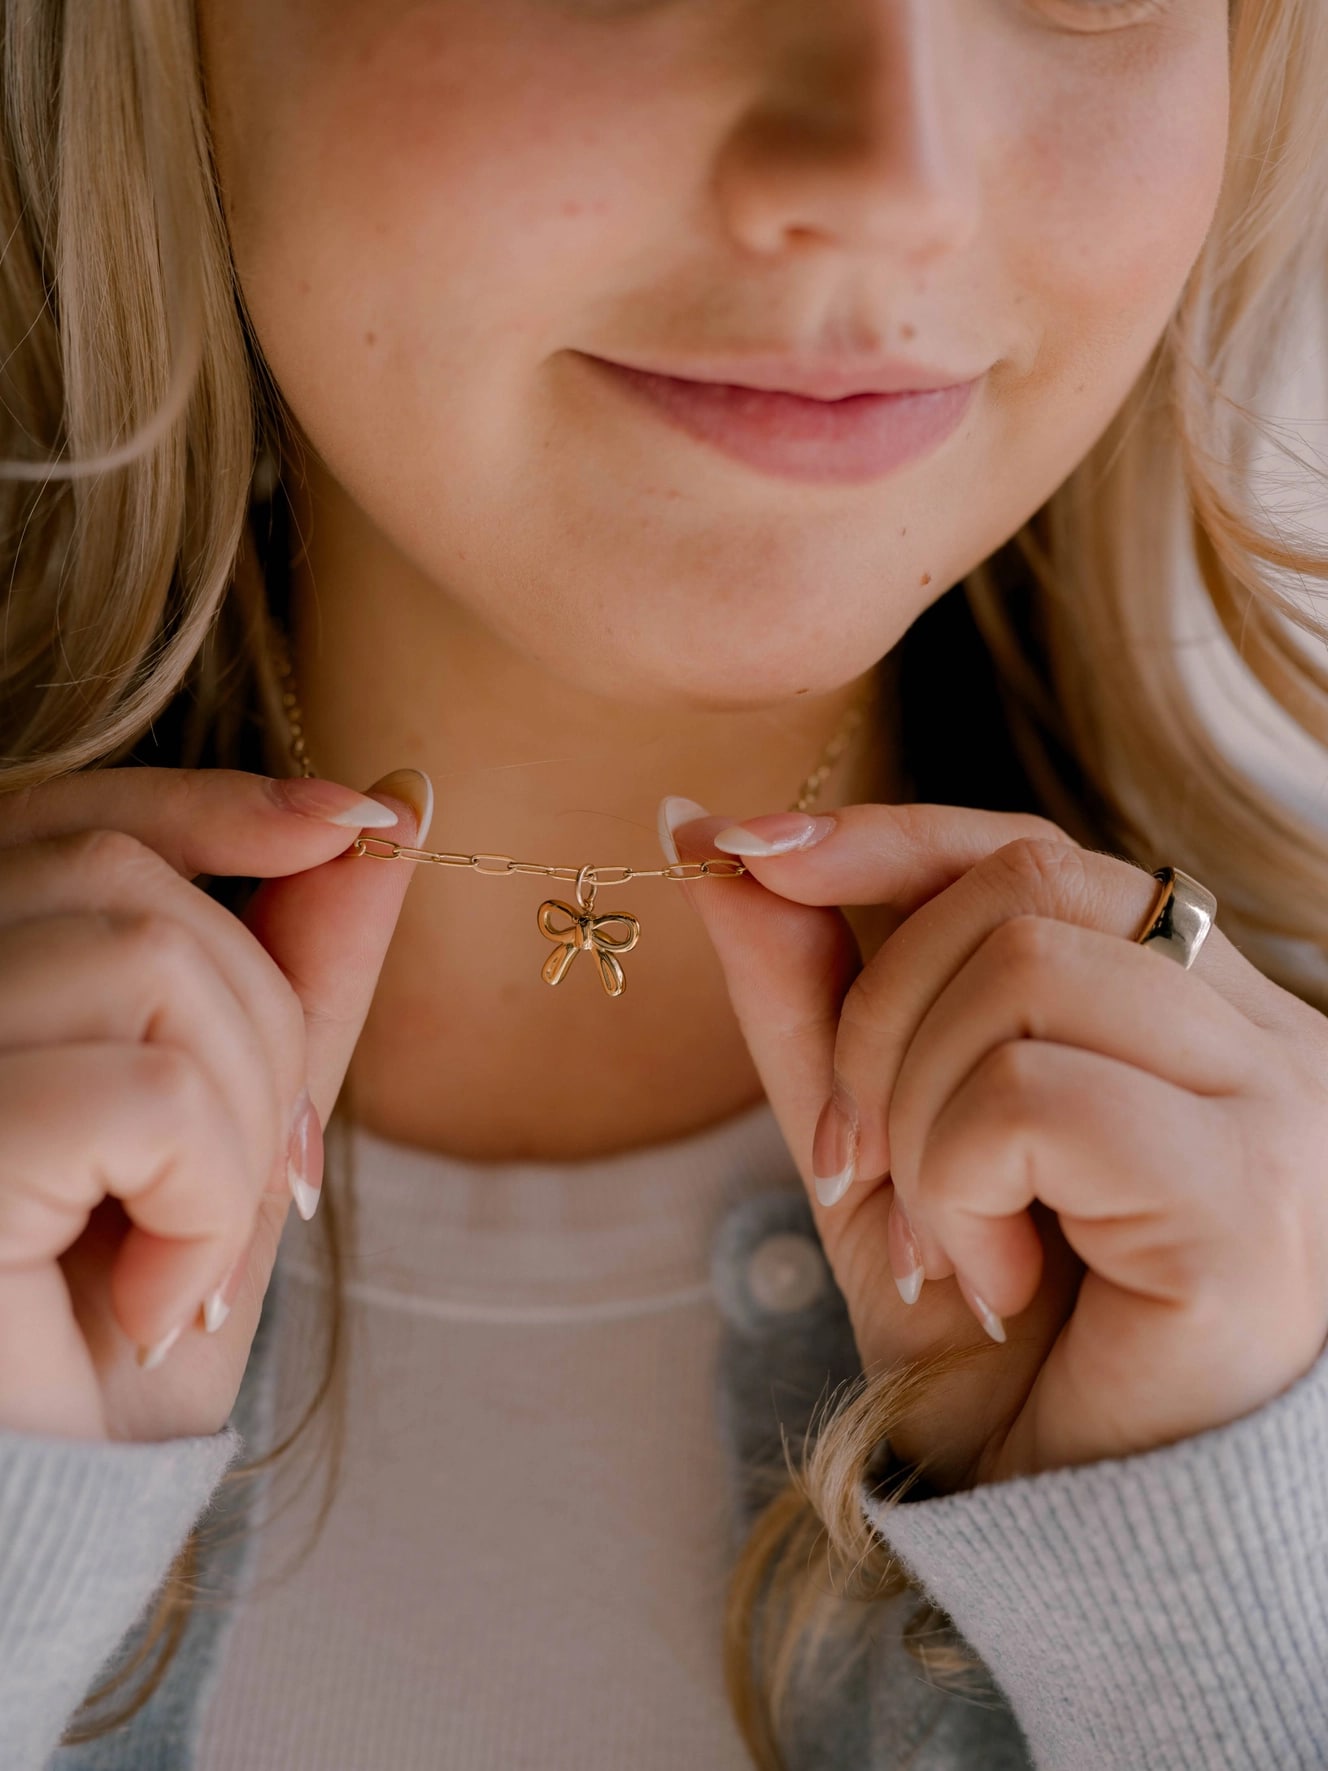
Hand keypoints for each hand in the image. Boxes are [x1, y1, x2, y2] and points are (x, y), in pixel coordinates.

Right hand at [0, 766, 426, 1445]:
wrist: (27, 1526)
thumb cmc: (104, 1341)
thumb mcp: (232, 1136)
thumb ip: (292, 978)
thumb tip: (390, 815)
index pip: (74, 821)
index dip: (213, 800)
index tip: (359, 818)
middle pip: (130, 885)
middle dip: (262, 1027)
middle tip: (261, 1188)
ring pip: (148, 961)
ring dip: (236, 1122)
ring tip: (186, 1251)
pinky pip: (143, 1096)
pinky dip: (200, 1197)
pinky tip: (150, 1296)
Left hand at [666, 801, 1327, 1490]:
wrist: (1078, 1536)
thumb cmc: (998, 1341)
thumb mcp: (871, 1141)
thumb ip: (808, 993)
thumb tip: (704, 838)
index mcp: (1189, 1007)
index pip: (1034, 852)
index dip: (886, 836)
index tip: (743, 851)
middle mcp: (1262, 1031)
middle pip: (1021, 889)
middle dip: (877, 1020)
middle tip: (858, 1169)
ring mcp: (1277, 1101)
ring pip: (1019, 976)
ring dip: (919, 1121)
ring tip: (948, 1243)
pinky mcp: (1249, 1190)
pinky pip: (1031, 1096)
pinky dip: (959, 1188)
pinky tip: (997, 1279)